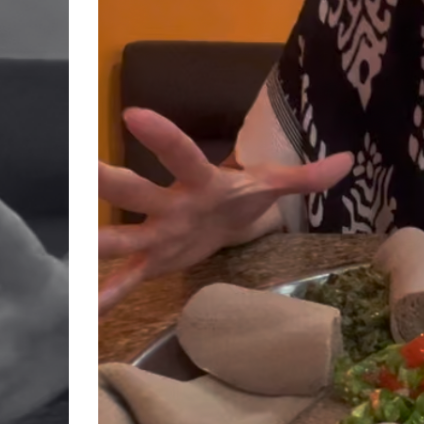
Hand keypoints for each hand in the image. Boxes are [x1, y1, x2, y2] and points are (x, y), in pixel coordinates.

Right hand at [98, 109, 352, 313]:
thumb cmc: (242, 195)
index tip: (134, 113)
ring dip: (100, 244)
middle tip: (82, 171)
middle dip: (111, 183)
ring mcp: (158, 233)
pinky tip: (86, 310)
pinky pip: (129, 278)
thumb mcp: (273, 185)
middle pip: (138, 192)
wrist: (223, 218)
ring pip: (124, 236)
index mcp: (201, 181)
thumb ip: (307, 177)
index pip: (182, 154)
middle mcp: (171, 204)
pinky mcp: (155, 261)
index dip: (162, 136)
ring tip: (73, 251)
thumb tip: (349, 161)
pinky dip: (109, 293)